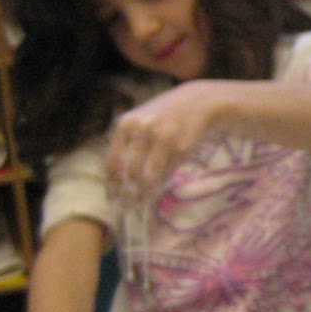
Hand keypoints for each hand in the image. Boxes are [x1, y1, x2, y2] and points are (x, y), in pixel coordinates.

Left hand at [106, 81, 224, 203]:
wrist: (198, 103)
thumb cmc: (163, 117)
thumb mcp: (139, 123)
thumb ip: (127, 145)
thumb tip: (116, 181)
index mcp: (126, 125)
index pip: (114, 162)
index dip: (113, 184)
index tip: (112, 200)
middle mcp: (143, 130)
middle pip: (131, 172)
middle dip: (129, 194)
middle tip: (128, 208)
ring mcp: (164, 138)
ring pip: (150, 176)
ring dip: (146, 193)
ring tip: (142, 203)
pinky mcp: (183, 147)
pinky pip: (169, 172)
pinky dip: (163, 183)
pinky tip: (159, 189)